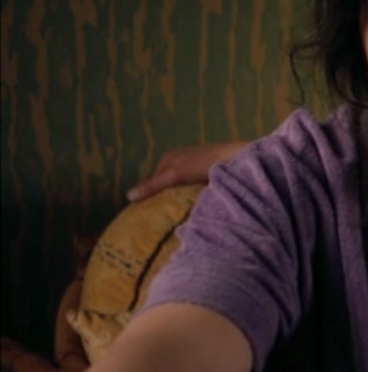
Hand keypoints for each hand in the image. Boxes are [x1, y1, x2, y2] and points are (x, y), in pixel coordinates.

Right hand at [127, 141, 248, 202]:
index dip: (151, 193)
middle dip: (166, 195)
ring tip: (178, 212)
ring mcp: (197, 165)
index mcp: (169, 156)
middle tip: (164, 214)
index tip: (149, 211)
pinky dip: (194, 194)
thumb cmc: (201, 164)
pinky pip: (196, 185)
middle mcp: (181, 158)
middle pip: (168, 181)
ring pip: (183, 184)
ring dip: (181, 195)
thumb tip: (128, 196)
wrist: (235, 158)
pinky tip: (196, 204)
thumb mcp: (174, 175)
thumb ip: (152, 185)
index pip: (154, 178)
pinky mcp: (211, 172)